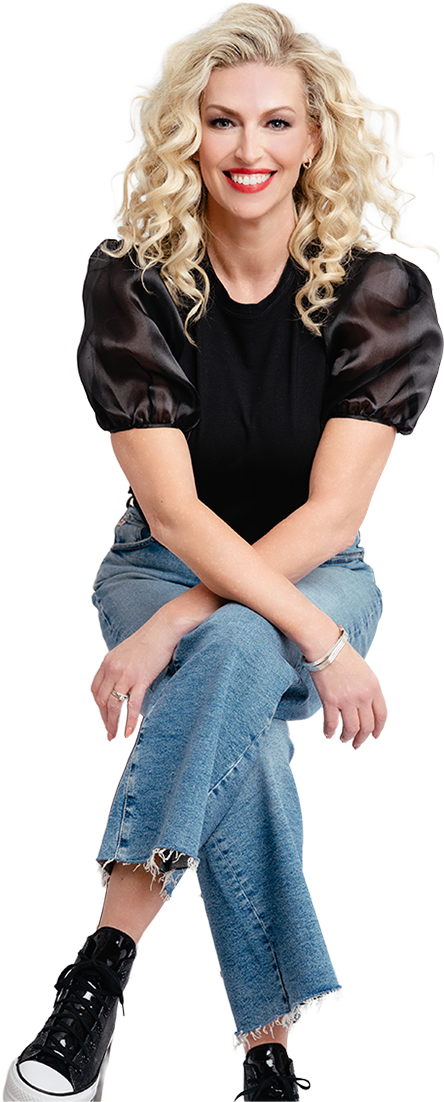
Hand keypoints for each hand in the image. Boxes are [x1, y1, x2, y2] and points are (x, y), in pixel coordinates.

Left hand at [91, 608, 180, 743]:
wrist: (165, 627)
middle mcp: (113, 668)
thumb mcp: (128, 652)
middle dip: (105, 719)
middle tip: (109, 732)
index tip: (105, 716)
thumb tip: (123, 683)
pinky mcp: (141, 678)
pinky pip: (133, 705)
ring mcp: (126, 674)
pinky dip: (130, 721)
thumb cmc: (151, 639)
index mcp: (108, 662)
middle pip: (102, 700)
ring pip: (114, 705)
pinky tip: (128, 732)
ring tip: (115, 737)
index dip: (99, 706)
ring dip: (113, 724)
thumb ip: (121, 667)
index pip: (96, 690)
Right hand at [309, 642, 386, 748]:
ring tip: (345, 740)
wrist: (326, 646)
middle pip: (367, 726)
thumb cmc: (343, 655)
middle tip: (358, 743)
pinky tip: (329, 734)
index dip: (379, 728)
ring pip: (352, 729)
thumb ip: (367, 688)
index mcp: (374, 688)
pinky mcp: (330, 701)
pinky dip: (330, 731)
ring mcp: (347, 700)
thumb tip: (365, 706)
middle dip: (363, 738)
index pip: (381, 715)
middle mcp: (363, 696)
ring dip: (348, 738)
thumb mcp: (364, 671)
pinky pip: (332, 723)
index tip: (375, 735)